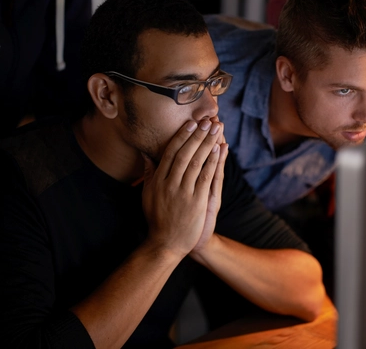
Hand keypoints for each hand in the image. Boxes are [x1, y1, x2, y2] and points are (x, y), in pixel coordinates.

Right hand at [141, 119, 223, 257]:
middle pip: (185, 153)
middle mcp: (169, 183)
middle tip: (207, 120)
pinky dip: (213, 161)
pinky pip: (206, 176)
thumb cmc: (157, 219)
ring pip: (196, 162)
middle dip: (197, 135)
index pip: (171, 152)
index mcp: (157, 180)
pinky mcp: (196, 201)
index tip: (191, 123)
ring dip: (208, 143)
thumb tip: (145, 154)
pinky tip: (219, 149)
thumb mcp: (147, 194)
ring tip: (216, 128)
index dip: (182, 136)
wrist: (165, 244)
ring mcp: (183, 192)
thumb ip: (149, 173)